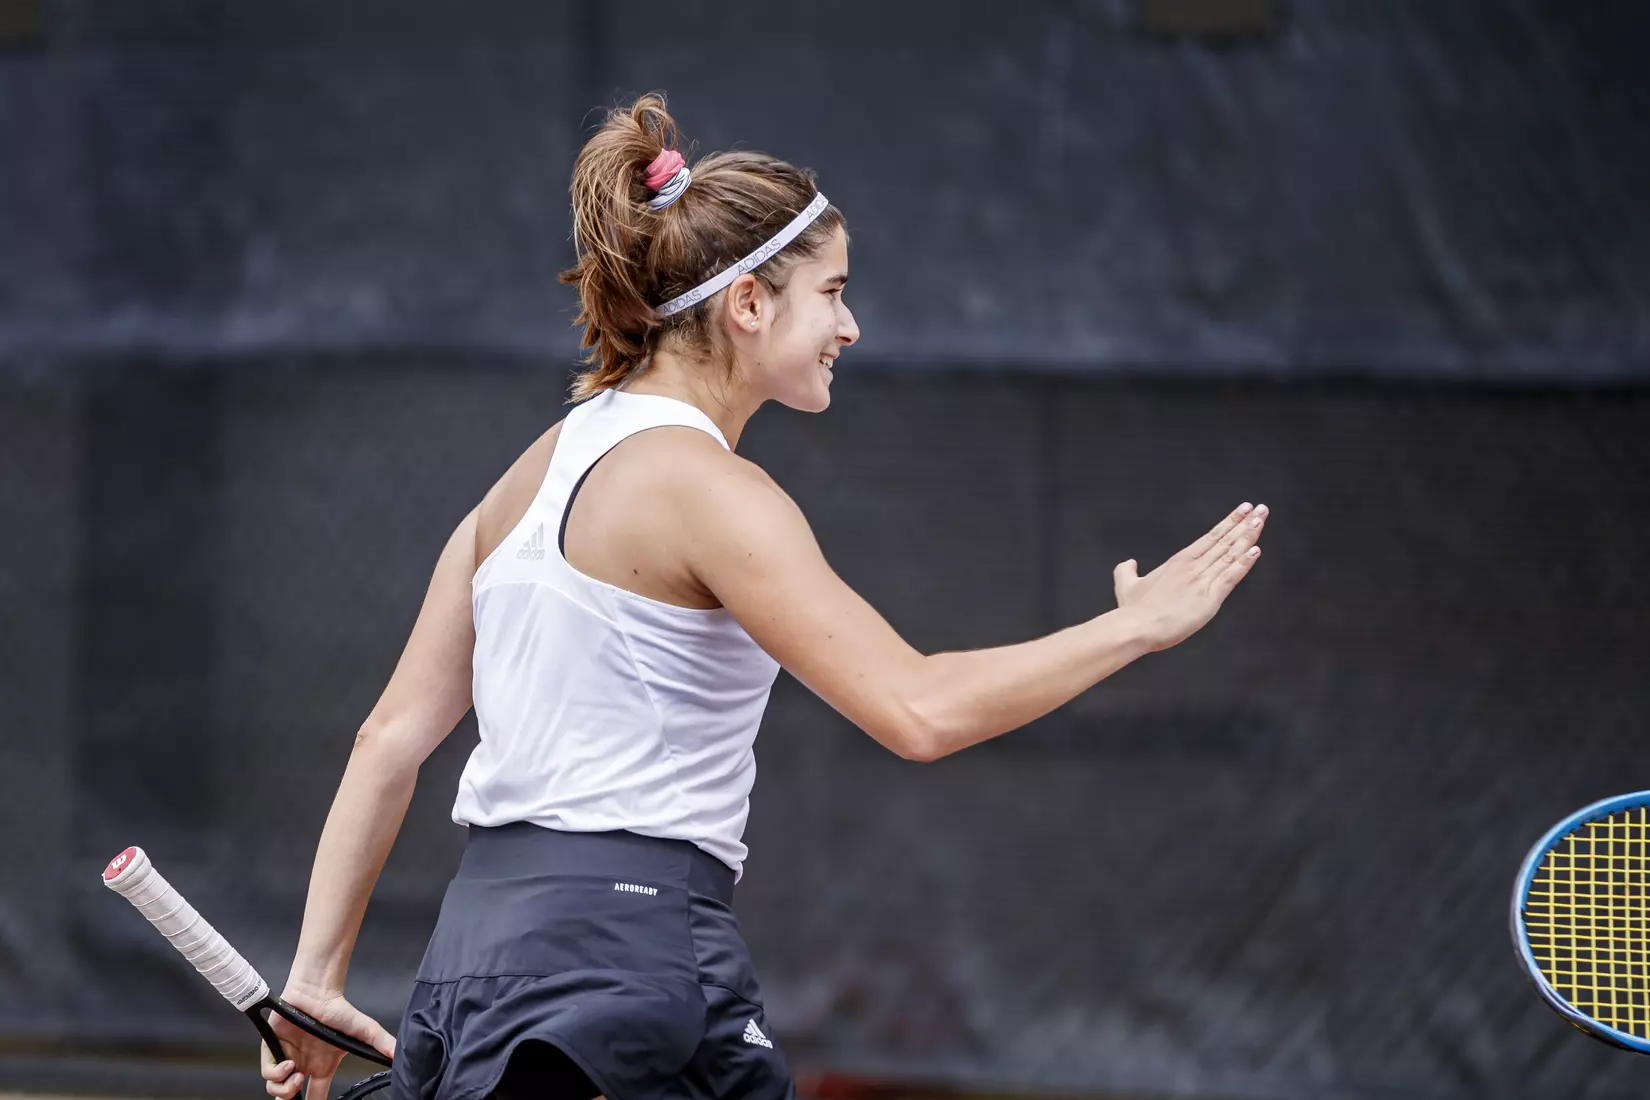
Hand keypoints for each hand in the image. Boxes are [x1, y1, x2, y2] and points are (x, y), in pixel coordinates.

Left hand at [259, 983, 395, 1099]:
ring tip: (298, 1077)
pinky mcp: (272, 1048)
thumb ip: (381, 1043)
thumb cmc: (339, 1009)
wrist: (318, 992)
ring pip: (278, 1089)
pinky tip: (289, 1065)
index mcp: (322, 1066)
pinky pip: (268, 1073)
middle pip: (292, 1097)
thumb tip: (397, 1054)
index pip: (317, 1095)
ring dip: (286, 1090)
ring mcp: (288, 1057)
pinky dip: (277, 1074)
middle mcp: (304, 1065)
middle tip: (301, 1092)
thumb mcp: (364, 1030)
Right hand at [1113, 502, 1267, 651]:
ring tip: (1261, 520)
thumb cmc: (1132, 609)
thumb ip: (1127, 570)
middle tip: (1261, 508)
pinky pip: (1231, 577)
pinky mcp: (1209, 599)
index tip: (1243, 509)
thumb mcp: (1126, 585)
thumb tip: (1129, 562)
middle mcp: (1193, 566)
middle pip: (1225, 540)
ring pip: (1231, 554)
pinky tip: (1256, 550)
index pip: (1210, 536)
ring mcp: (1202, 581)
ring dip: (1248, 537)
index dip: (1229, 522)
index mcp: (1179, 561)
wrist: (1136, 627)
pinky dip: (1244, 563)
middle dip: (1245, 523)